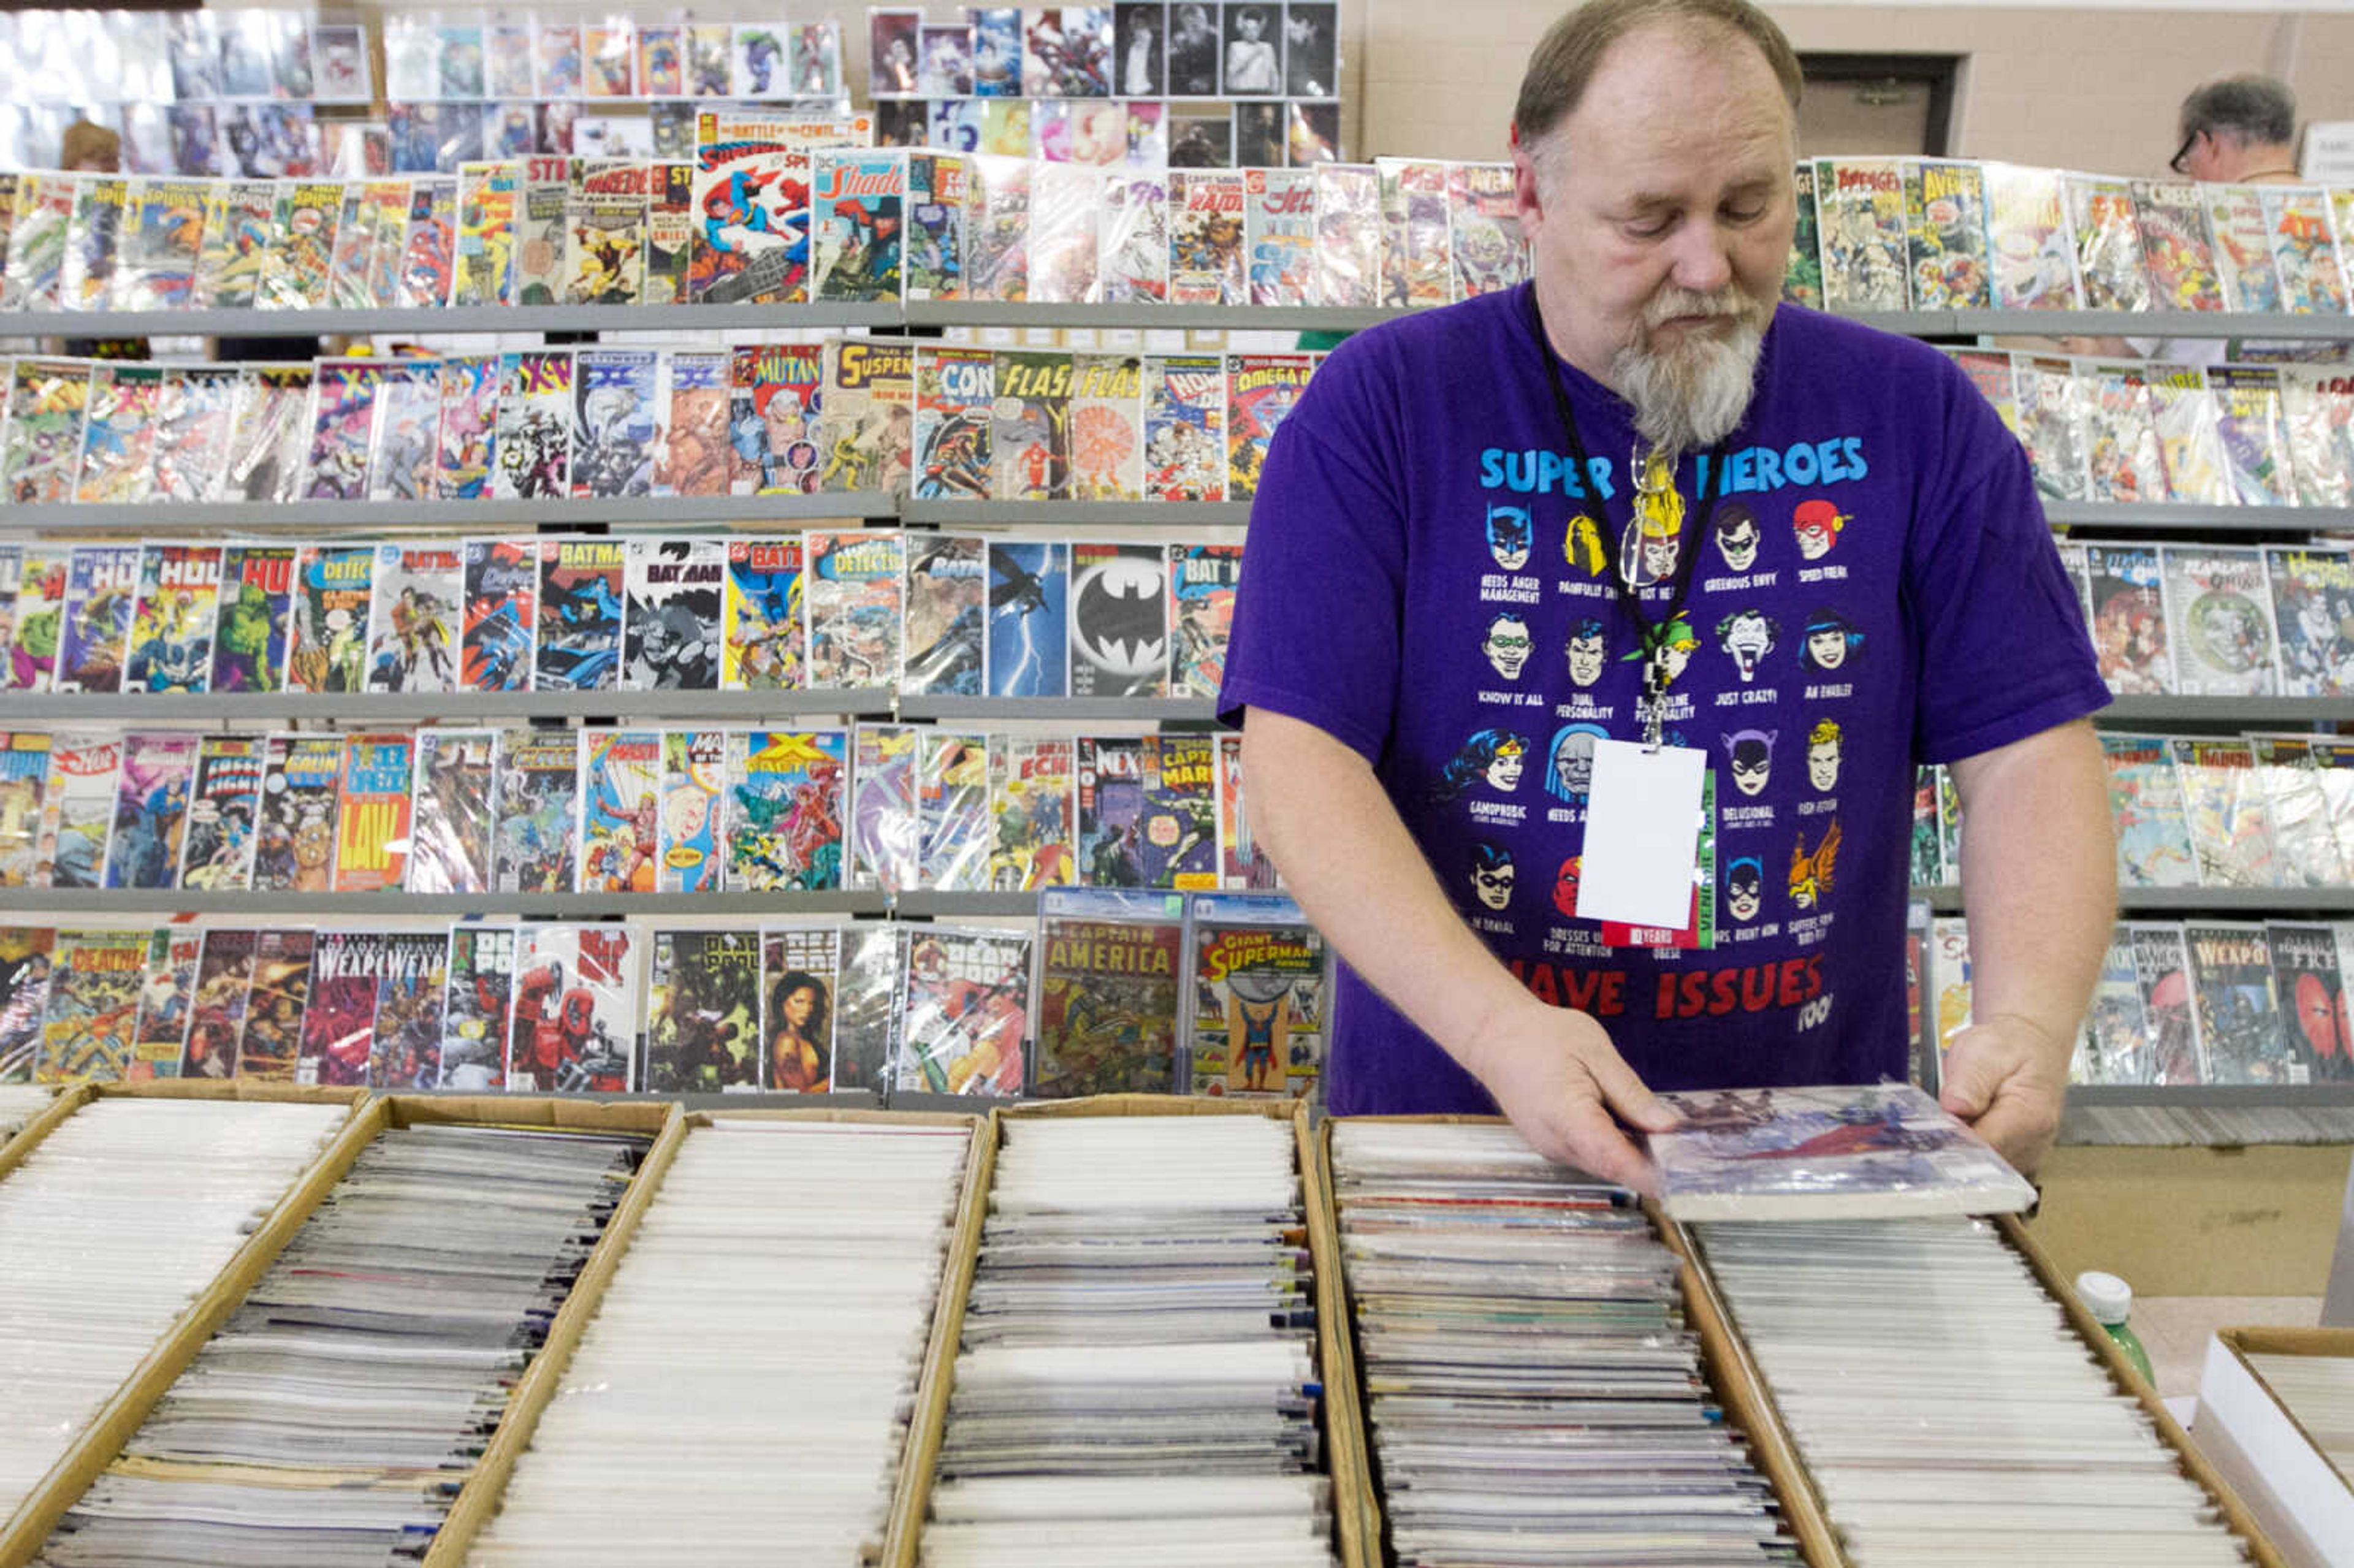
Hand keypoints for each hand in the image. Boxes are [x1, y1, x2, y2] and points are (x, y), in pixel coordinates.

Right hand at [1465, 996, 1678, 1194]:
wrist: (1495, 1039)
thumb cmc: (1543, 1037)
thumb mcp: (1596, 1052)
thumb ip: (1632, 1094)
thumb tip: (1669, 1126)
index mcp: (1567, 1116)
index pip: (1615, 1159)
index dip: (1650, 1174)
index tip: (1683, 1179)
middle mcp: (1557, 1143)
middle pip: (1613, 1168)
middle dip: (1650, 1166)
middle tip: (1688, 1153)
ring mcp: (1552, 1149)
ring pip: (1603, 1166)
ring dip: (1633, 1158)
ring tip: (1663, 1138)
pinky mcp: (1552, 1147)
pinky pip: (1590, 1157)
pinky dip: (1614, 1149)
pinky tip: (1630, 1130)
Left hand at [1938, 1013, 2070, 1175]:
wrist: (2028, 1044)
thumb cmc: (2008, 1046)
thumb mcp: (1984, 1051)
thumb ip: (1970, 1081)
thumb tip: (1954, 1107)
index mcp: (2029, 1117)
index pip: (1985, 1149)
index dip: (1953, 1145)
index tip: (1928, 1135)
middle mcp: (2033, 1142)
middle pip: (1982, 1165)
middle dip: (1952, 1151)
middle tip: (1928, 1130)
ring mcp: (2026, 1152)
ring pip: (1982, 1170)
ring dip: (1958, 1153)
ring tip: (1944, 1127)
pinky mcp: (2015, 1155)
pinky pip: (1986, 1166)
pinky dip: (1967, 1153)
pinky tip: (1955, 1134)